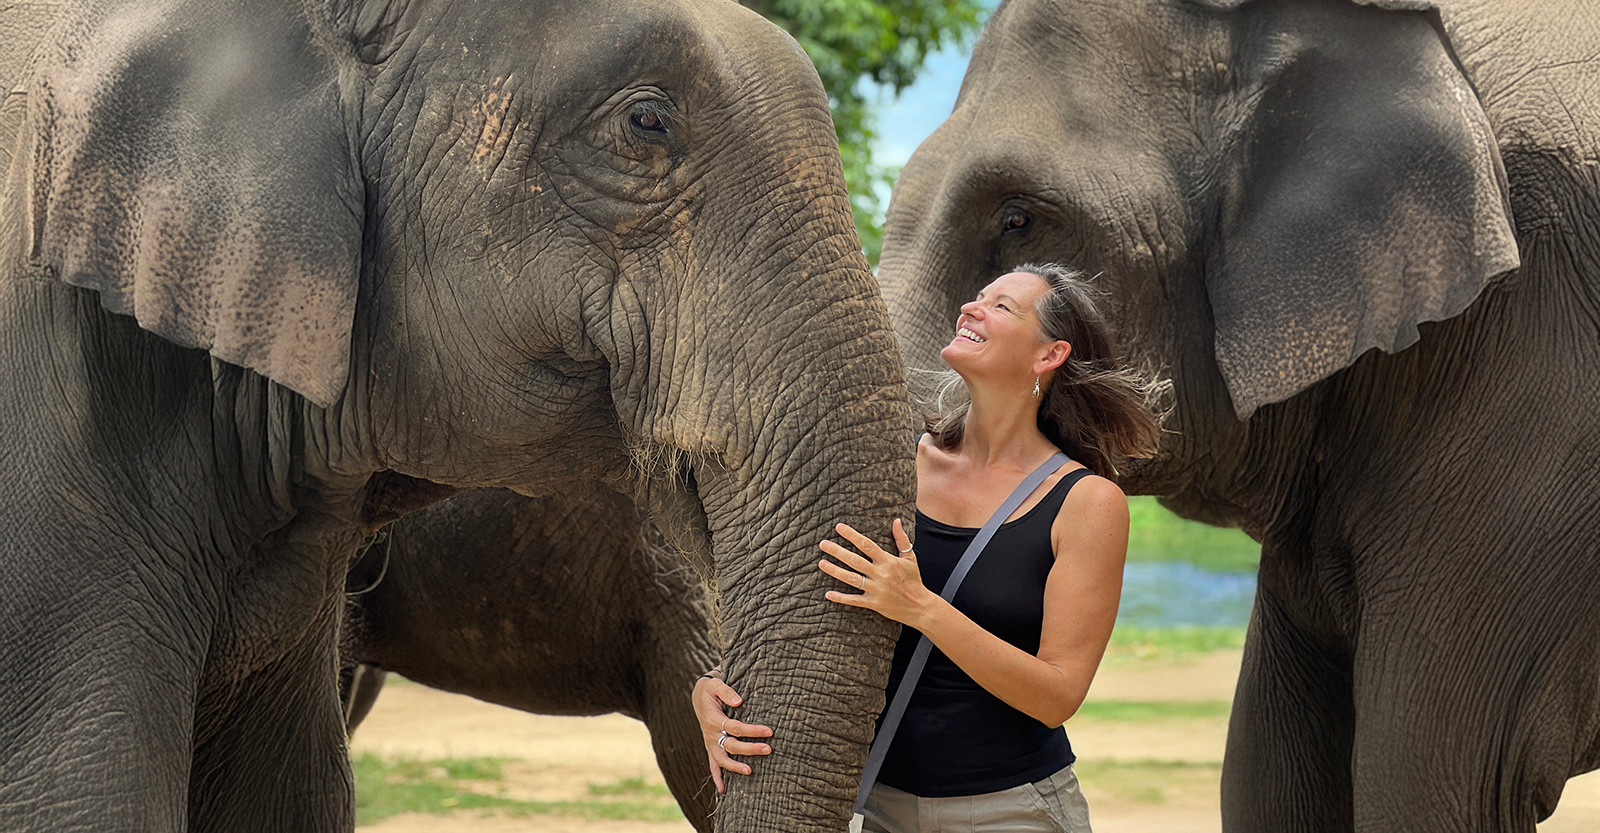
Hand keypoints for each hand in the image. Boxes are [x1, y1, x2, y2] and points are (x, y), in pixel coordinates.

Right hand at [692, 673, 771, 792]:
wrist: (698, 695)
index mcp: (714, 719)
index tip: (769, 731)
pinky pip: (712, 764)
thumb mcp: (715, 683)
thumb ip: (726, 691)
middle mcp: (711, 734)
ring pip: (722, 759)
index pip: (736, 728)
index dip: (752, 730)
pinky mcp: (710, 747)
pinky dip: (716, 777)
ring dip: (735, 767)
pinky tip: (723, 790)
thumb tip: (739, 702)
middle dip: (750, 749)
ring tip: (750, 772)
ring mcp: (710, 743)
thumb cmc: (710, 688)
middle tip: (769, 749)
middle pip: (731, 746)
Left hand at [819, 518, 935, 627]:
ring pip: (852, 579)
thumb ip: (901, 539)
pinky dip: (841, 598)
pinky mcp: (874, 603)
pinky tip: (828, 594)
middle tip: (823, 544)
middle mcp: (881, 575)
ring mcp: (876, 590)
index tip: (839, 528)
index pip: (867, 545)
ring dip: (835, 571)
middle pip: (855, 561)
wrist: (920, 607)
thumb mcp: (910, 558)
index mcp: (888, 561)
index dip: (852, 535)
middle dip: (837, 551)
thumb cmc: (913, 580)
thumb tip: (896, 521)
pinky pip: (854, 600)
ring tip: (821, 563)